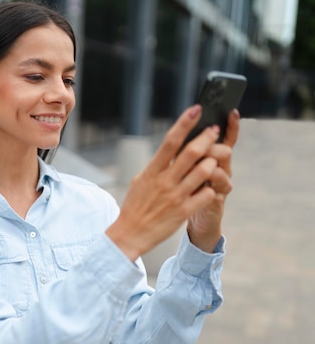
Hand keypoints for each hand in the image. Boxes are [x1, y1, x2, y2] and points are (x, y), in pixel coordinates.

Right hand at [106, 105, 238, 260]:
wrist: (130, 234)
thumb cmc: (135, 206)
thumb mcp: (140, 181)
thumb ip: (156, 166)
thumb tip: (168, 151)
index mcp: (152, 171)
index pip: (170, 141)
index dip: (185, 123)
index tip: (197, 109)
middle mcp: (165, 181)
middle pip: (192, 152)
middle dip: (207, 137)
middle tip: (214, 131)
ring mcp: (176, 196)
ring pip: (204, 171)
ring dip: (213, 162)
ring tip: (214, 160)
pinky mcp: (184, 211)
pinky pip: (207, 194)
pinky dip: (212, 188)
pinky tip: (210, 188)